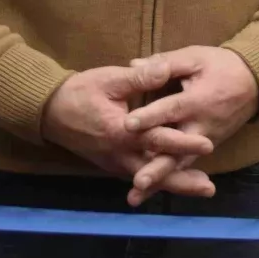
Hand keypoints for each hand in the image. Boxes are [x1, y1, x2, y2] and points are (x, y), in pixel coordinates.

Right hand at [40, 66, 211, 179]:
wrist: (50, 111)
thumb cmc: (80, 92)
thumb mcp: (109, 79)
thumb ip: (139, 77)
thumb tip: (166, 68)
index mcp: (120, 132)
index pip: (157, 139)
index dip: (183, 142)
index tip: (207, 144)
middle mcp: (119, 154)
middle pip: (155, 173)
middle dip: (182, 181)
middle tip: (209, 189)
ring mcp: (115, 162)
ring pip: (148, 178)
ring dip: (174, 183)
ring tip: (202, 188)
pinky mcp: (113, 163)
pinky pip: (139, 174)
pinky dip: (158, 180)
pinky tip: (176, 179)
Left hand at [121, 47, 258, 204]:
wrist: (255, 82)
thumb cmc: (221, 66)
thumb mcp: (196, 58)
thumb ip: (165, 63)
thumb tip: (133, 65)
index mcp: (197, 101)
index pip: (170, 110)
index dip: (149, 116)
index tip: (127, 125)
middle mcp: (201, 127)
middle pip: (177, 150)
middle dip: (157, 167)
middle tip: (138, 181)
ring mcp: (205, 142)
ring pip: (179, 165)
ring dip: (159, 181)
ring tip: (137, 197)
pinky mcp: (205, 148)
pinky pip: (185, 166)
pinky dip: (169, 181)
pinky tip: (149, 193)